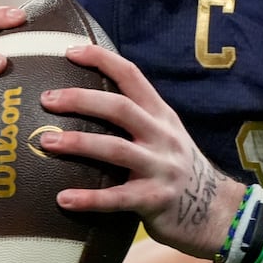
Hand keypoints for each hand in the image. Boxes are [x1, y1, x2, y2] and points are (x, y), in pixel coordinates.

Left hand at [38, 43, 241, 259]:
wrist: (216, 211)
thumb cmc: (177, 169)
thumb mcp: (164, 135)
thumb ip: (136, 119)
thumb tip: (84, 101)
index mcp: (161, 115)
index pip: (132, 75)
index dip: (101, 59)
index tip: (69, 51)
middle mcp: (162, 136)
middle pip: (120, 108)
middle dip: (80, 99)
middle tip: (46, 99)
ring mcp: (160, 168)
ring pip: (116, 149)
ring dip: (78, 143)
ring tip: (45, 142)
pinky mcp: (155, 200)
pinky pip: (117, 198)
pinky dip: (88, 199)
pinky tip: (63, 199)